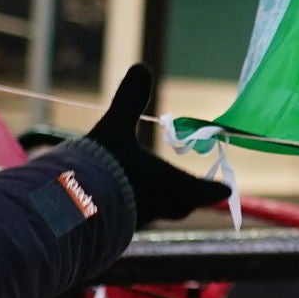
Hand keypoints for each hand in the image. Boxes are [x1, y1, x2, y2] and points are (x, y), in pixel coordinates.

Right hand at [78, 64, 231, 224]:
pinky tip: (121, 204)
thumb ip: (129, 100)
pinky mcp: (115, 231)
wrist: (73, 209)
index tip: (225, 189)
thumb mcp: (115, 128)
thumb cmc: (105, 168)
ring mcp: (137, 223)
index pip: (203, 190)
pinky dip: (133, 210)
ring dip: (160, 203)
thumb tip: (141, 66)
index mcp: (170, 185)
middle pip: (182, 205)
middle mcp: (159, 208)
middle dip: (189, 197)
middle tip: (198, 192)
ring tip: (156, 193)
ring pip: (157, 213)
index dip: (213, 189)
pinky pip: (132, 220)